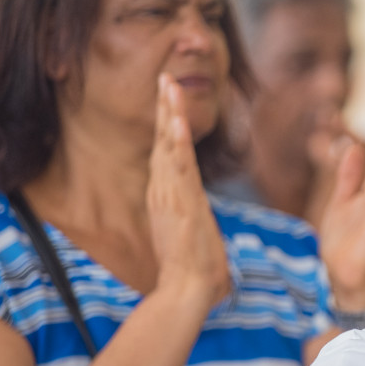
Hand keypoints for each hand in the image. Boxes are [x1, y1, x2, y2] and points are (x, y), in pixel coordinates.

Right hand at [147, 73, 231, 313]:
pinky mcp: (176, 203)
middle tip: (166, 76)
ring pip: (167, 147)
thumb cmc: (193, 271)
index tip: (170, 98)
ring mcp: (169, 196)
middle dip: (165, 108)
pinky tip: (175, 120)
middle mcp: (165, 191)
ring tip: (169, 84)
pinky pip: (176, 167)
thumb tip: (201, 223)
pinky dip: (175, 142)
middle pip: (163, 141)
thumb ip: (195, 221)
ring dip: (168, 115)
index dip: (167, 125)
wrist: (187, 289)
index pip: (167, 153)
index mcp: (168, 196)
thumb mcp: (195, 236)